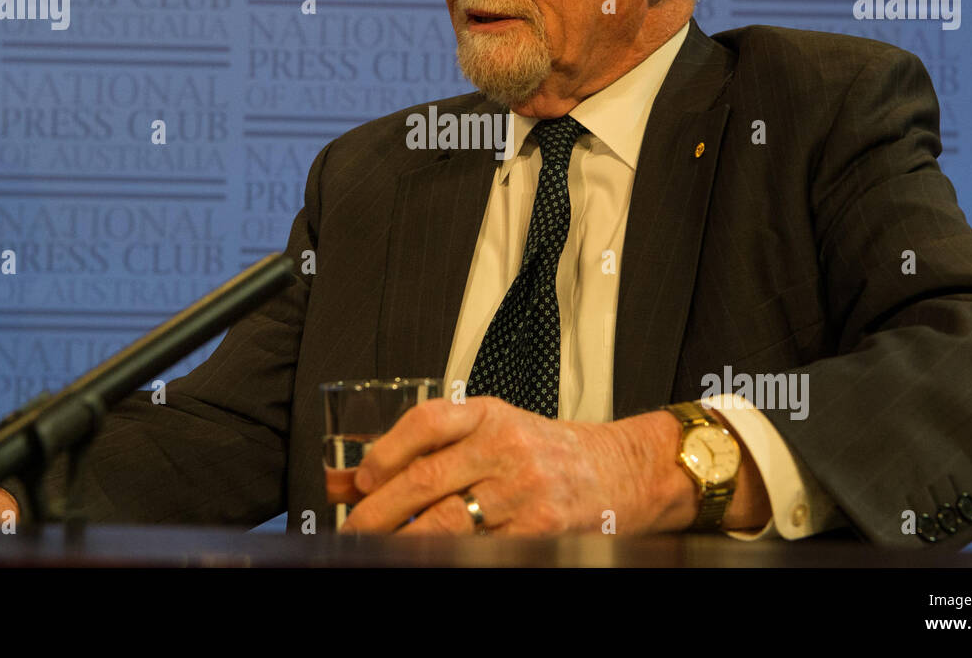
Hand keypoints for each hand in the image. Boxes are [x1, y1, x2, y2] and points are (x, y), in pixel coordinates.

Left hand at [339, 396, 674, 534]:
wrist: (624, 471)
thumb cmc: (552, 452)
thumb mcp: (493, 434)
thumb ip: (426, 451)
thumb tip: (348, 480)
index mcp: (491, 415)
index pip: (426, 422)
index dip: (385, 452)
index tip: (359, 480)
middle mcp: (507, 446)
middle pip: (427, 479)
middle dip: (379, 511)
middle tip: (353, 529)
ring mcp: (525, 490)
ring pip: (447, 521)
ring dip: (404, 540)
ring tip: (380, 549)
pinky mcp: (540, 529)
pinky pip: (480, 549)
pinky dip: (447, 555)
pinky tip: (428, 556)